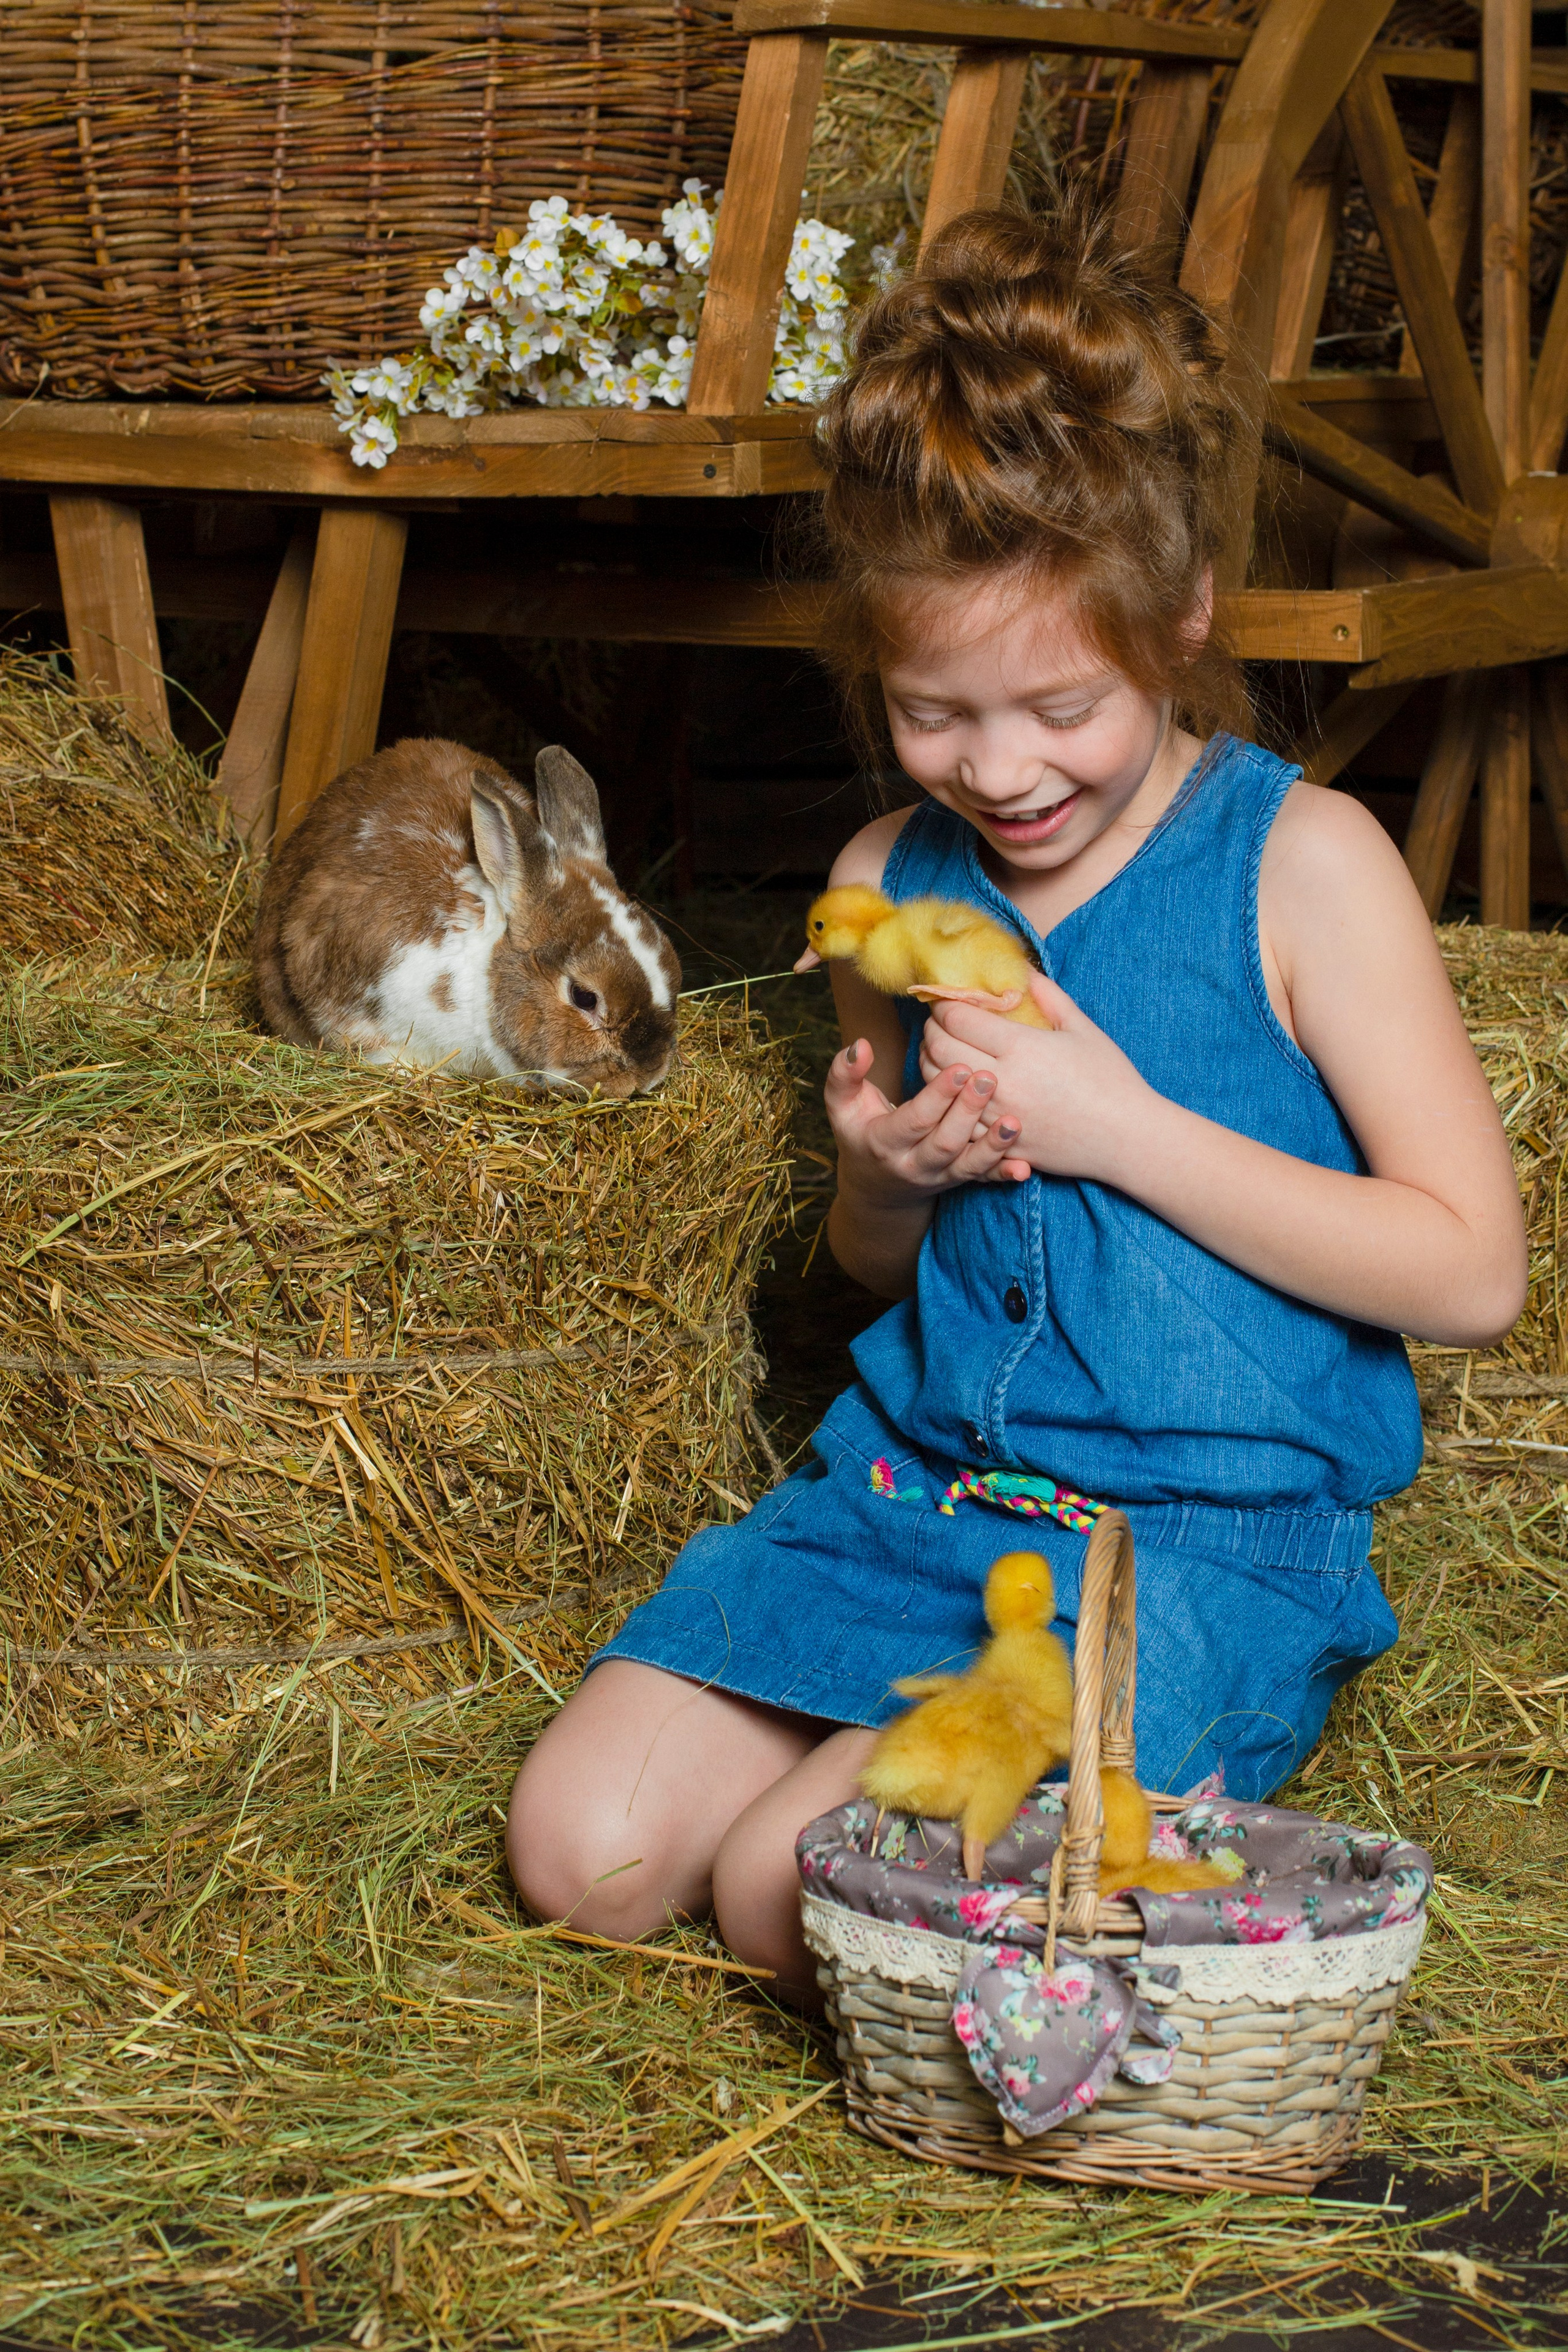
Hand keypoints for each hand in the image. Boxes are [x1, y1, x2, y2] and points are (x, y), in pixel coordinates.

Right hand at [826, 1037, 1030, 1199]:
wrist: (876, 1185)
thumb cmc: (860, 1131)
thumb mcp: (842, 1105)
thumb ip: (844, 1074)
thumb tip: (859, 1046)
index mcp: (883, 1143)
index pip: (913, 1120)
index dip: (937, 1096)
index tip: (960, 1067)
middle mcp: (913, 1164)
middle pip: (944, 1142)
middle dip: (967, 1112)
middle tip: (989, 1078)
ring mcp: (939, 1176)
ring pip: (967, 1166)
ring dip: (992, 1146)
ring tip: (1014, 1121)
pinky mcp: (958, 1181)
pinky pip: (982, 1181)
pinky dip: (1003, 1175)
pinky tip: (1025, 1168)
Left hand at [916, 974, 1155, 1182]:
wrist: (1126, 1137)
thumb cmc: (1110, 1079)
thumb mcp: (1081, 1028)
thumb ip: (1047, 995)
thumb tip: (1021, 969)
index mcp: (1021, 1046)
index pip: (957, 1017)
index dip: (944, 1003)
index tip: (945, 998)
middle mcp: (1002, 1081)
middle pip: (939, 1048)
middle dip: (931, 1029)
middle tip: (937, 1021)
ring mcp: (996, 1115)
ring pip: (939, 1085)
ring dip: (930, 1063)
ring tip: (939, 1050)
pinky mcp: (997, 1143)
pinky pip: (953, 1119)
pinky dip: (947, 1100)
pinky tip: (954, 1089)